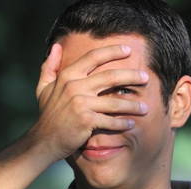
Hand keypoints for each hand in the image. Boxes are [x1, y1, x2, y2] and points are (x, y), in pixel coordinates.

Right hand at [31, 43, 148, 161]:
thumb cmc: (47, 114)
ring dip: (132, 105)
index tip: (128, 50)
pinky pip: (110, 120)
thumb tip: (56, 47)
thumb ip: (50, 66)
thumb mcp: (44, 88)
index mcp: (67, 76)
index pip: (93, 57)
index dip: (113, 51)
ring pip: (115, 102)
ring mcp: (80, 104)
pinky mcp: (86, 120)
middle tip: (146, 77)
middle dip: (132, 76)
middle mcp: (74, 87)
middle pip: (110, 77)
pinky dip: (122, 123)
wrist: (44, 140)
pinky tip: (131, 124)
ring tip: (145, 107)